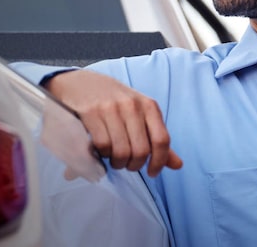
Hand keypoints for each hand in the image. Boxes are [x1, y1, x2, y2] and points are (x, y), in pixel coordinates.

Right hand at [45, 69, 182, 176]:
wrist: (79, 83)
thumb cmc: (112, 102)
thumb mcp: (139, 113)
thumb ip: (156, 138)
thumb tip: (178, 165)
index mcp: (148, 105)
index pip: (162, 140)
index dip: (159, 162)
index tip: (151, 173)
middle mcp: (132, 105)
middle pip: (141, 150)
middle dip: (134, 165)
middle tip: (126, 164)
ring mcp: (110, 108)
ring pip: (121, 151)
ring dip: (117, 162)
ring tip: (112, 158)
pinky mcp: (90, 113)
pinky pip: (102, 145)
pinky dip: (101, 155)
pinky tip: (99, 150)